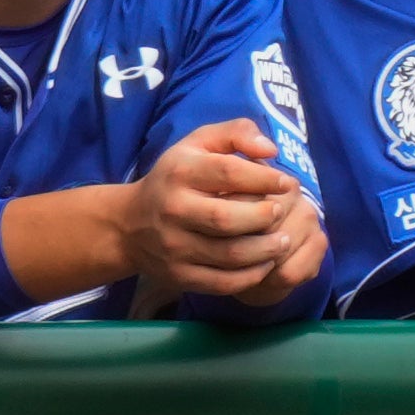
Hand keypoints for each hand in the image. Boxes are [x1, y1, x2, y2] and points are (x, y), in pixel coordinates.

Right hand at [114, 118, 324, 306]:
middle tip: (282, 213)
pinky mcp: (177, 275)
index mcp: (179, 172)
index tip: (287, 184)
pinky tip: (265, 263)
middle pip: (227, 219)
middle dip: (265, 217)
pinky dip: (251, 276)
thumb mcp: (198, 143)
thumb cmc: (176, 178)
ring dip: (266, 250)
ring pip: (229, 254)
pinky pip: (222, 282)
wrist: (128, 226)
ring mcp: (173, 247)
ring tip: (283, 241)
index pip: (229, 173)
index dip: (265, 179)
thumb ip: (237, 132)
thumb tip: (270, 151)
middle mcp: (172, 210)